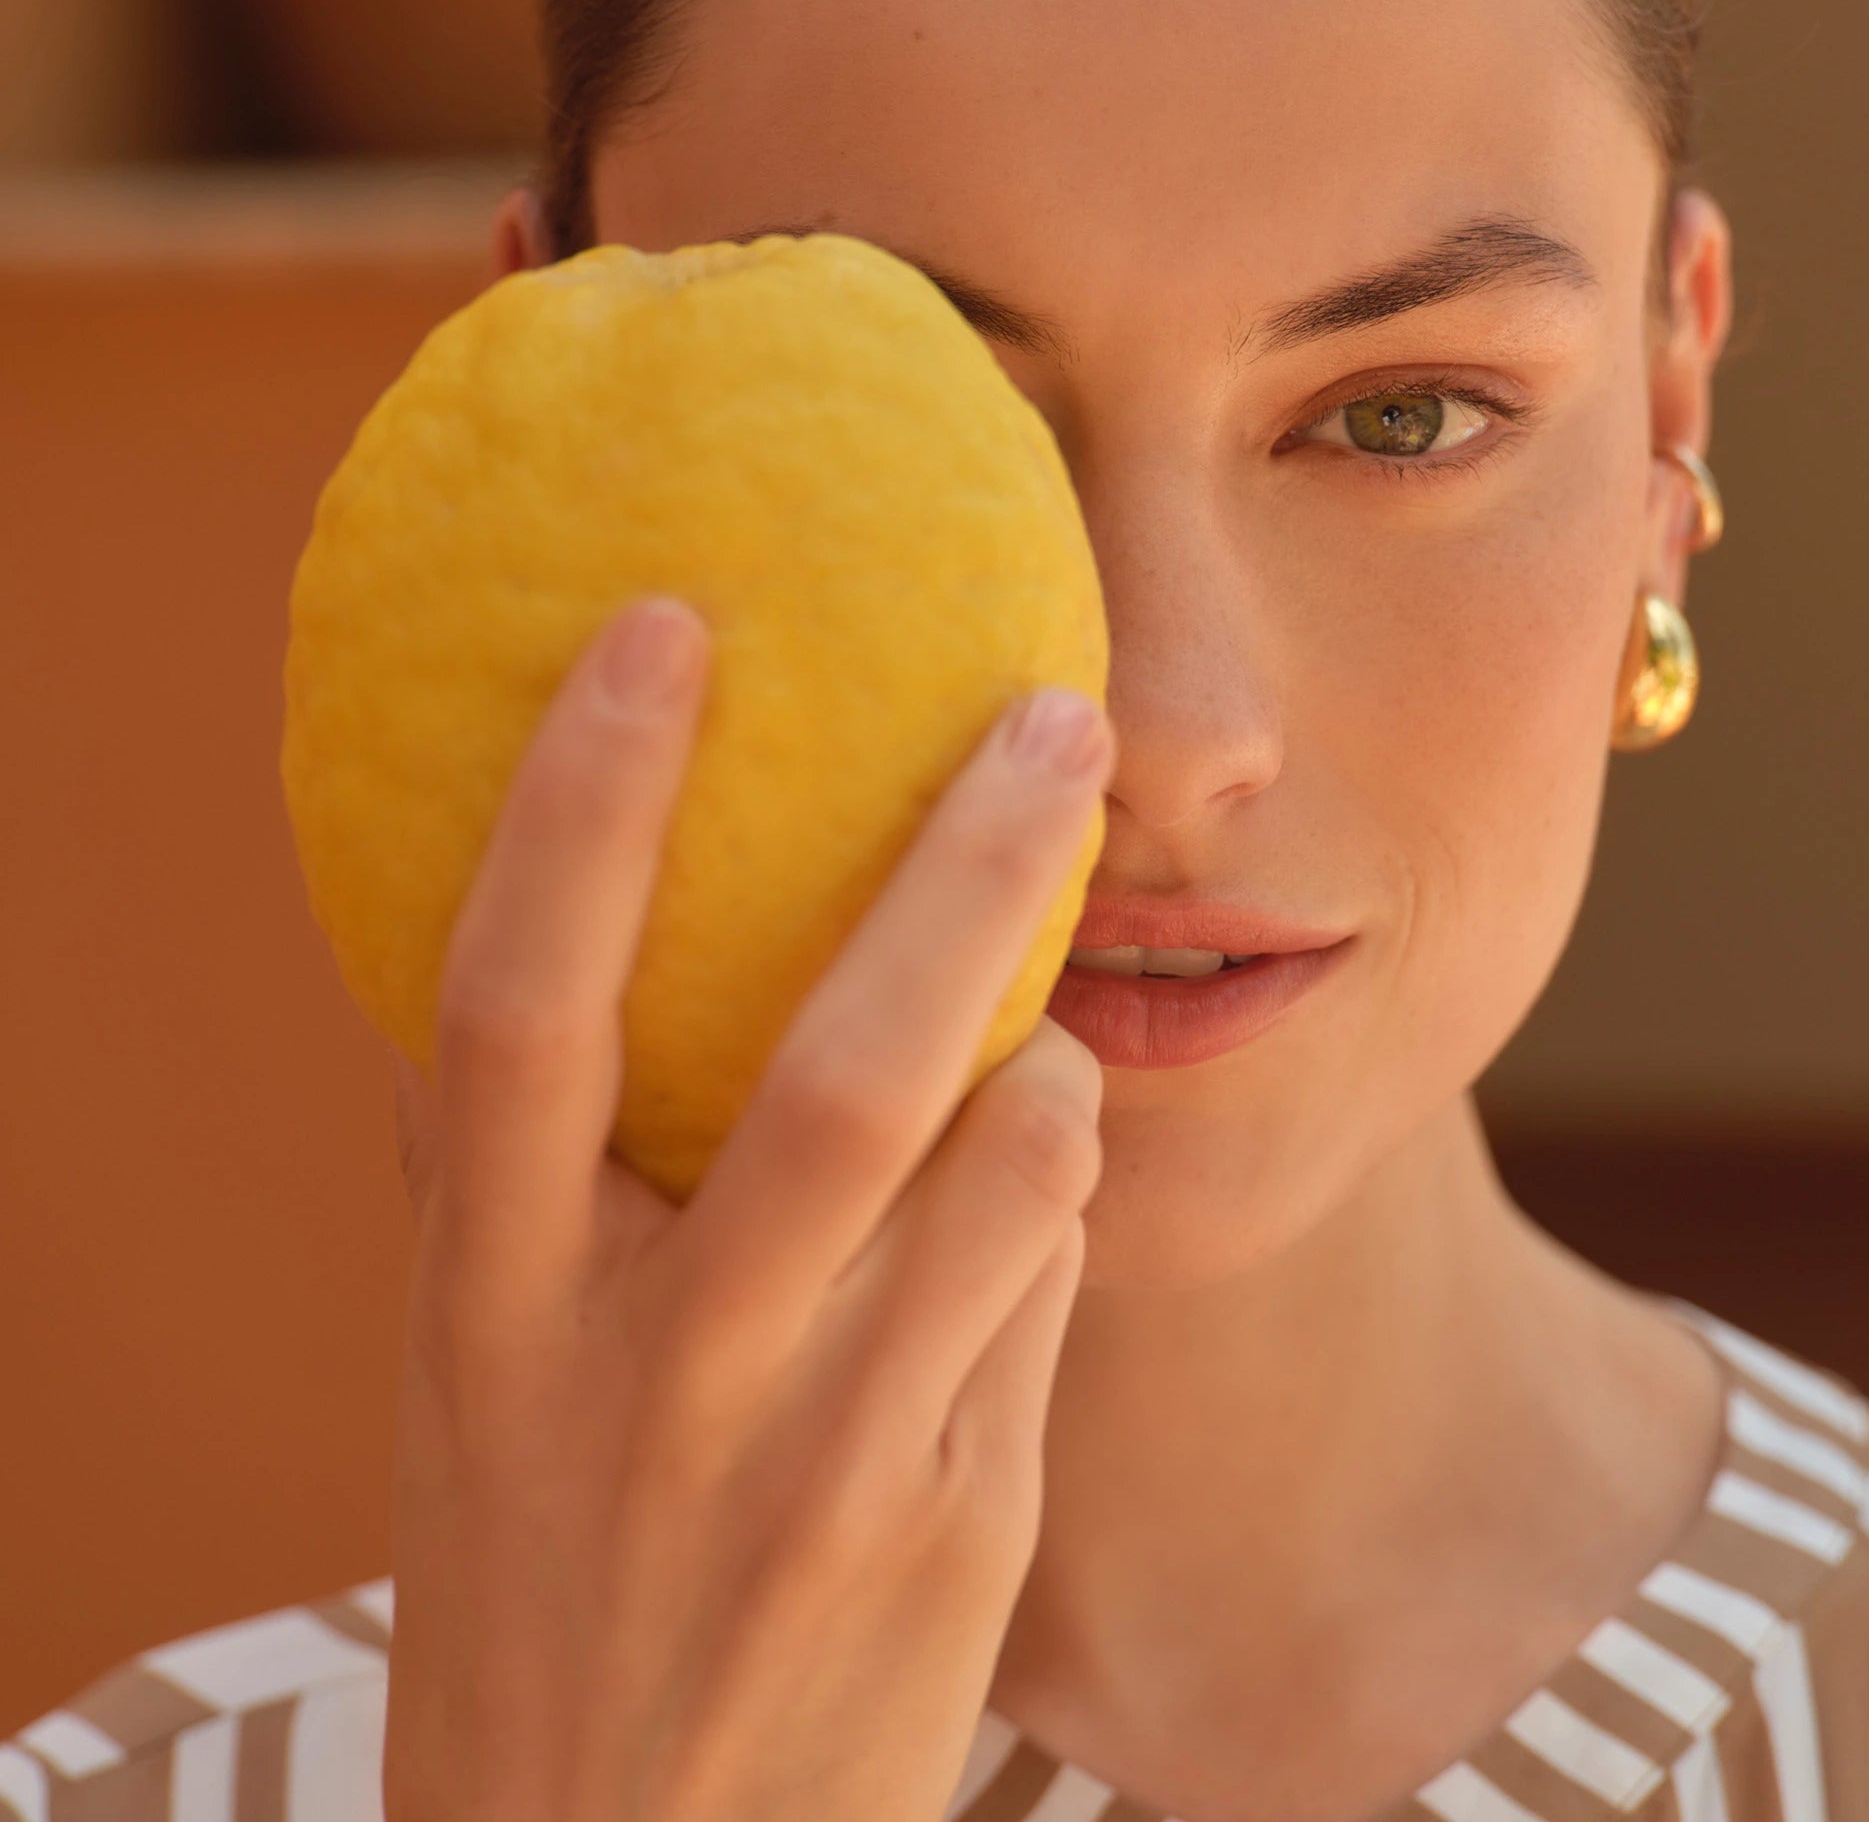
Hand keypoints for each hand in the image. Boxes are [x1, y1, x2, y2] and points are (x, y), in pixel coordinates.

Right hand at [381, 595, 1112, 1821]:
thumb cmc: (541, 1588)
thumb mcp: (469, 1399)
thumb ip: (513, 1199)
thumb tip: (536, 965)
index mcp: (486, 1312)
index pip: (519, 1007)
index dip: (582, 803)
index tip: (663, 622)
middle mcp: (652, 1375)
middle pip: (835, 1065)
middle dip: (963, 867)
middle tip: (1057, 714)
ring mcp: (820, 1458)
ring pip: (1000, 1163)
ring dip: (1039, 1043)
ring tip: (1041, 992)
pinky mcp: (954, 1529)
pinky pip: (1042, 1286)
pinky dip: (1048, 1191)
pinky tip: (1024, 1177)